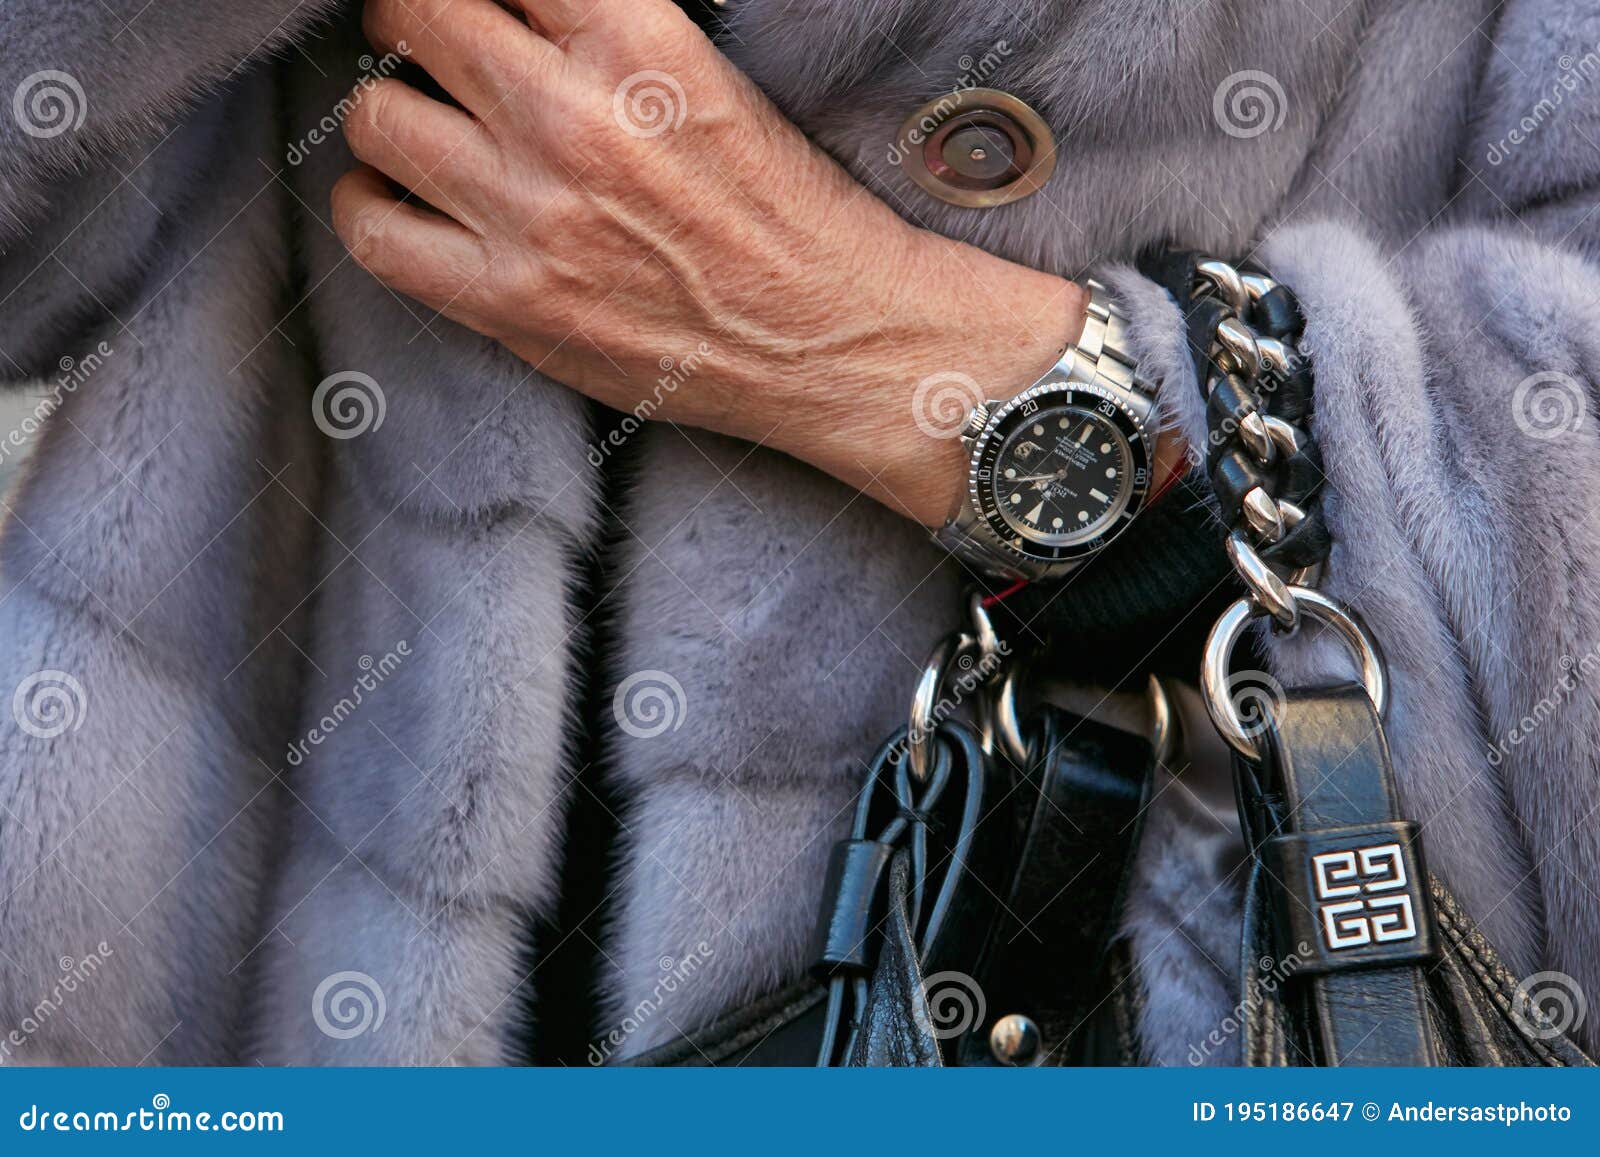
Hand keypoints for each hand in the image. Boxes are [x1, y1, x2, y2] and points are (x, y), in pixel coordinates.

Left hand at [332, 0, 1092, 524]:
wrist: (834, 337)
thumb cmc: (784, 210)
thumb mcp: (702, 76)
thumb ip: (599, 31)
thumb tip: (508, 19)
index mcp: (636, 41)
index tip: (475, 7)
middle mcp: (572, 116)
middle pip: (408, 10)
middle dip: (411, 19)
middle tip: (434, 46)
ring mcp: (533, 214)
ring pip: (375, 116)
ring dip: (391, 114)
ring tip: (428, 132)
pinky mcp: (512, 303)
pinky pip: (373, 232)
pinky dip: (372, 207)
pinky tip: (410, 202)